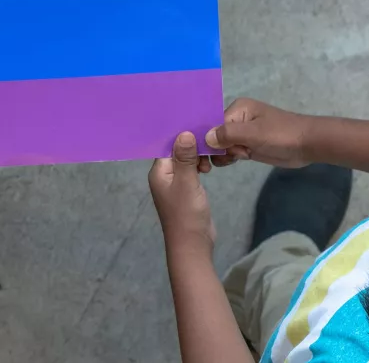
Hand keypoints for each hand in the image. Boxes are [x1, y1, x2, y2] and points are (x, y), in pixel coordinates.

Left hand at [148, 132, 216, 249]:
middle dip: (191, 145)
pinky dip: (199, 167)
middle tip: (209, 142)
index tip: (197, 124)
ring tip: (211, 159)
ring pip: (184, 162)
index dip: (181, 135)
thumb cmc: (186, 213)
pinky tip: (209, 168)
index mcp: (158, 172)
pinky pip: (190, 172)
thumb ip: (185, 158)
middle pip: (176, 152)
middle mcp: (163, 176)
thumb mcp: (187, 182)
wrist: (193, 244)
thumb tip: (184, 133)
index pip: (167, 146)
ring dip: (197, 157)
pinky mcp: (185, 192)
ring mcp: (174, 184)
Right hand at [205, 97, 315, 168]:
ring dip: (224, 154)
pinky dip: (229, 157)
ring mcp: (244, 133)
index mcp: (237, 109)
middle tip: (229, 157)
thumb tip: (204, 138)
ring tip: (238, 158)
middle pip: (215, 135)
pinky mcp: (249, 145)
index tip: (208, 154)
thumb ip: (228, 134)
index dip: (208, 139)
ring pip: (222, 145)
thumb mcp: (253, 133)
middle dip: (216, 148)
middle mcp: (237, 119)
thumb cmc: (281, 134)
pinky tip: (235, 161)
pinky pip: (231, 151)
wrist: (308, 144)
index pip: (212, 124)